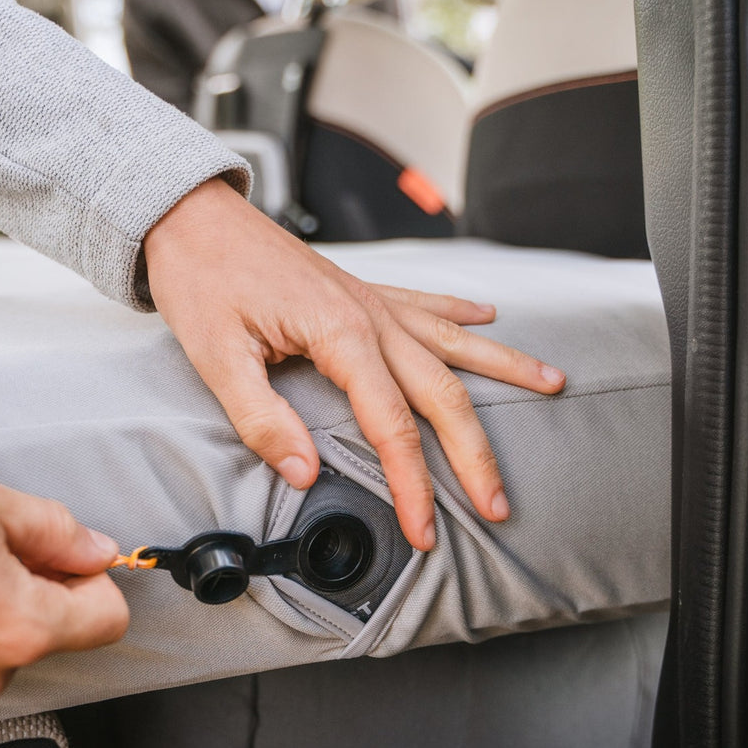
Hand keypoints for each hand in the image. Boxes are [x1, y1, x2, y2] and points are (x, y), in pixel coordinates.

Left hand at [143, 178, 565, 550]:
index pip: (391, 425)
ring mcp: (372, 299)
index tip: (424, 530)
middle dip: (474, 454)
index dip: (412, 485)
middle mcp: (370, 315)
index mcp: (340, 334)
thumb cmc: (202, 281)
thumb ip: (262, 419)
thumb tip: (304, 473)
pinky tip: (489, 320)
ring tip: (552, 385)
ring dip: (504, 368)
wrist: (194, 218)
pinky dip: (462, 316)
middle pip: (442, 392)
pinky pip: (427, 304)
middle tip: (498, 503)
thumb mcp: (217, 358)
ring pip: (453, 342)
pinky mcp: (361, 289)